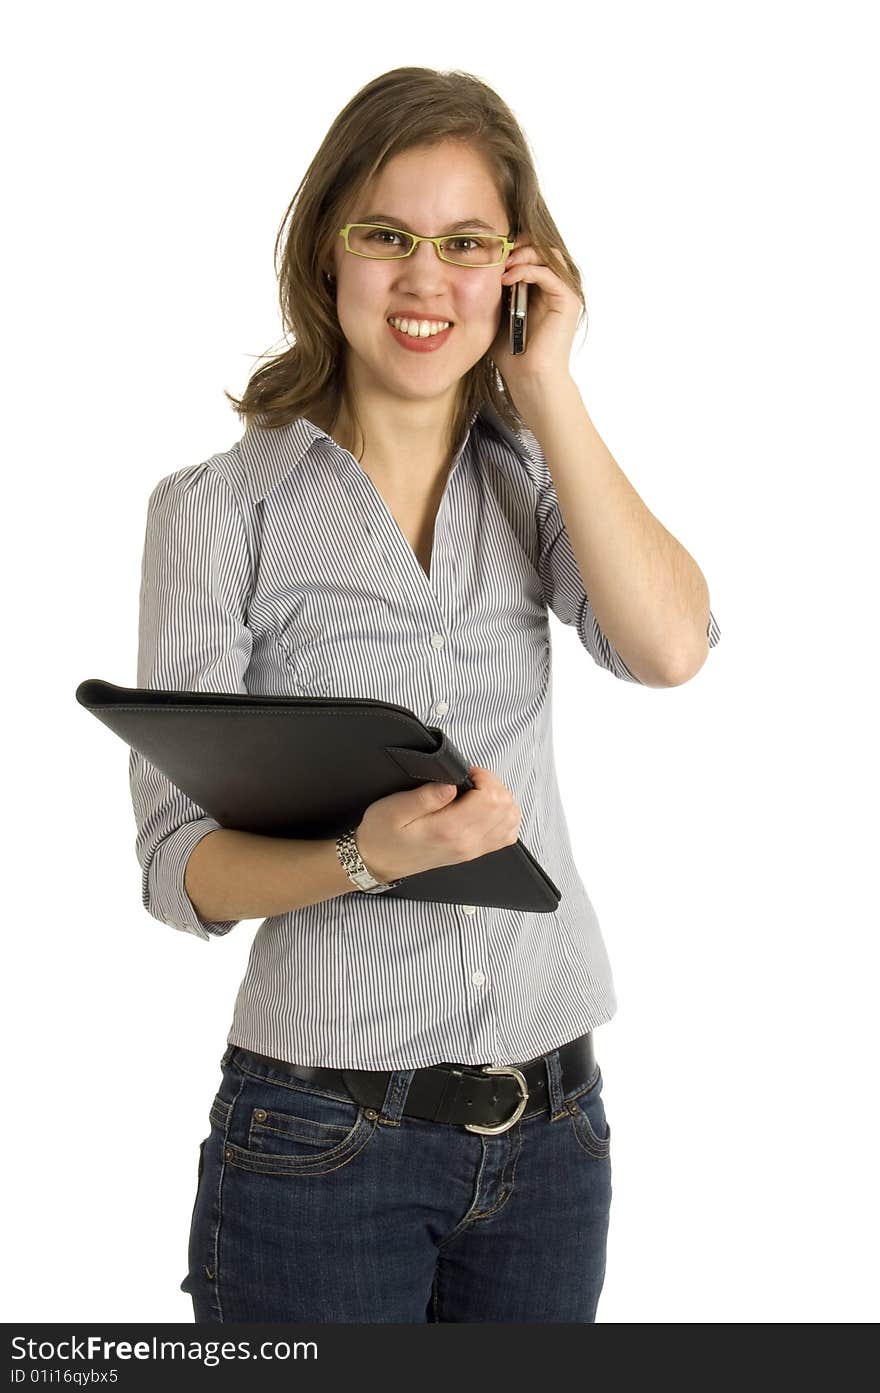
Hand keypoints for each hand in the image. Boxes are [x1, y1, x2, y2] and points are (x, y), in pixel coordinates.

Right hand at [355, 765, 521, 882]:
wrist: (378, 862)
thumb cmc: (383, 835)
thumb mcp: (394, 808)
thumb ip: (425, 796)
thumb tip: (451, 784)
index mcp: (449, 829)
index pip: (491, 800)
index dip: (485, 777)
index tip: (466, 772)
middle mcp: (466, 842)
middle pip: (506, 809)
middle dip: (494, 785)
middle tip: (471, 779)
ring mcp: (472, 849)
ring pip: (511, 821)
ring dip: (500, 800)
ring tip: (477, 792)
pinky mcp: (473, 852)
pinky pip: (505, 835)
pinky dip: (503, 817)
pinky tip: (485, 808)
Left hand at [490, 243, 581, 405]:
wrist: (528, 377)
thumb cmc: (512, 353)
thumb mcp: (497, 313)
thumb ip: (493, 290)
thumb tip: (473, 267)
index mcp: (541, 288)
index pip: (531, 251)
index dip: (512, 246)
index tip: (489, 252)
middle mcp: (556, 286)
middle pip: (542, 246)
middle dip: (518, 245)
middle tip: (495, 253)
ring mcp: (564, 292)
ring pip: (548, 253)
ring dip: (523, 254)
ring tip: (501, 265)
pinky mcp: (568, 300)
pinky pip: (548, 273)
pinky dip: (526, 270)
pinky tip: (506, 279)